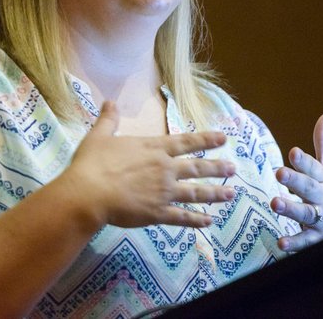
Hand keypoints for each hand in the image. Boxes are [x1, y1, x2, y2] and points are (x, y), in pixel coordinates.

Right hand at [62, 101, 236, 228]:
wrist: (89, 193)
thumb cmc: (93, 163)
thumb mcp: (99, 136)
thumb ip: (109, 119)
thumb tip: (109, 101)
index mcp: (153, 148)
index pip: (185, 142)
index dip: (206, 140)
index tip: (224, 138)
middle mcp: (164, 169)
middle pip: (197, 168)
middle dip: (217, 168)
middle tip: (233, 169)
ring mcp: (164, 192)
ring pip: (195, 192)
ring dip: (215, 193)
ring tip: (231, 194)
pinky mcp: (157, 213)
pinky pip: (182, 217)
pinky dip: (196, 220)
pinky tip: (209, 221)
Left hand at [270, 113, 322, 251]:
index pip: (314, 168)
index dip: (304, 161)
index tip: (293, 152)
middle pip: (309, 188)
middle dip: (295, 180)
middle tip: (279, 173)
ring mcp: (322, 219)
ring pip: (306, 213)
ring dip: (291, 209)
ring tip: (274, 203)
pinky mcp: (318, 239)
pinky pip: (306, 242)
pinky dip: (295, 243)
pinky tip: (281, 242)